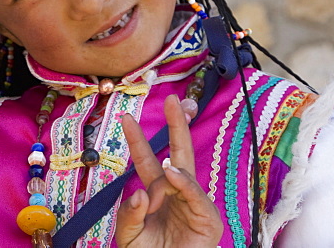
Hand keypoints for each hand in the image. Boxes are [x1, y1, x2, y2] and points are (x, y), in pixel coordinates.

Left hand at [115, 95, 222, 246]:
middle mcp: (177, 193)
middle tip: (172, 100)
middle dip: (176, 125)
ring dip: (168, 177)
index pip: (146, 160)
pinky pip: (195, 195)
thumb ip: (128, 214)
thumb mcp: (129, 234)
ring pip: (182, 175)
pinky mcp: (208, 218)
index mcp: (157, 193)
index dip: (137, 140)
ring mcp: (194, 203)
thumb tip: (140, 194)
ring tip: (156, 192)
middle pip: (178, 152)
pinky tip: (174, 175)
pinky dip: (184, 183)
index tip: (125, 117)